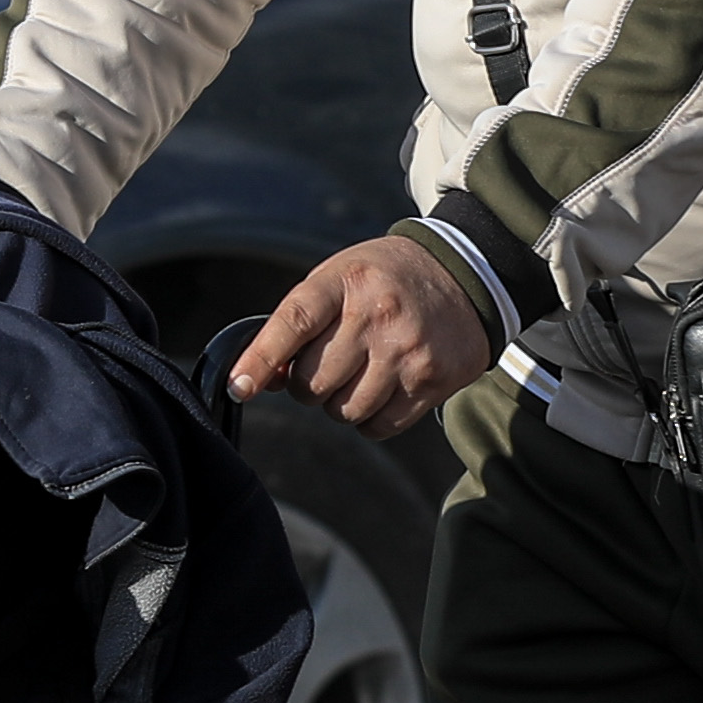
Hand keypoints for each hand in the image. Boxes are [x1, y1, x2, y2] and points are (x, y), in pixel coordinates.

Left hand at [231, 229, 495, 441]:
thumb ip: (298, 324)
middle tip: (327, 366)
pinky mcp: (432, 381)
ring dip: (341, 404)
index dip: (260, 358)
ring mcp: (407, 351)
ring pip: (344, 411)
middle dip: (308, 385)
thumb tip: (259, 379)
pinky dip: (371, 418)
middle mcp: (377, 315)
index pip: (293, 322)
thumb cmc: (384, 281)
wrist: (463, 275)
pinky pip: (379, 426)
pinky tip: (383, 388)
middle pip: (313, 382)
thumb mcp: (338, 280)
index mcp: (345, 281)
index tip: (239, 386)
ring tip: (360, 373)